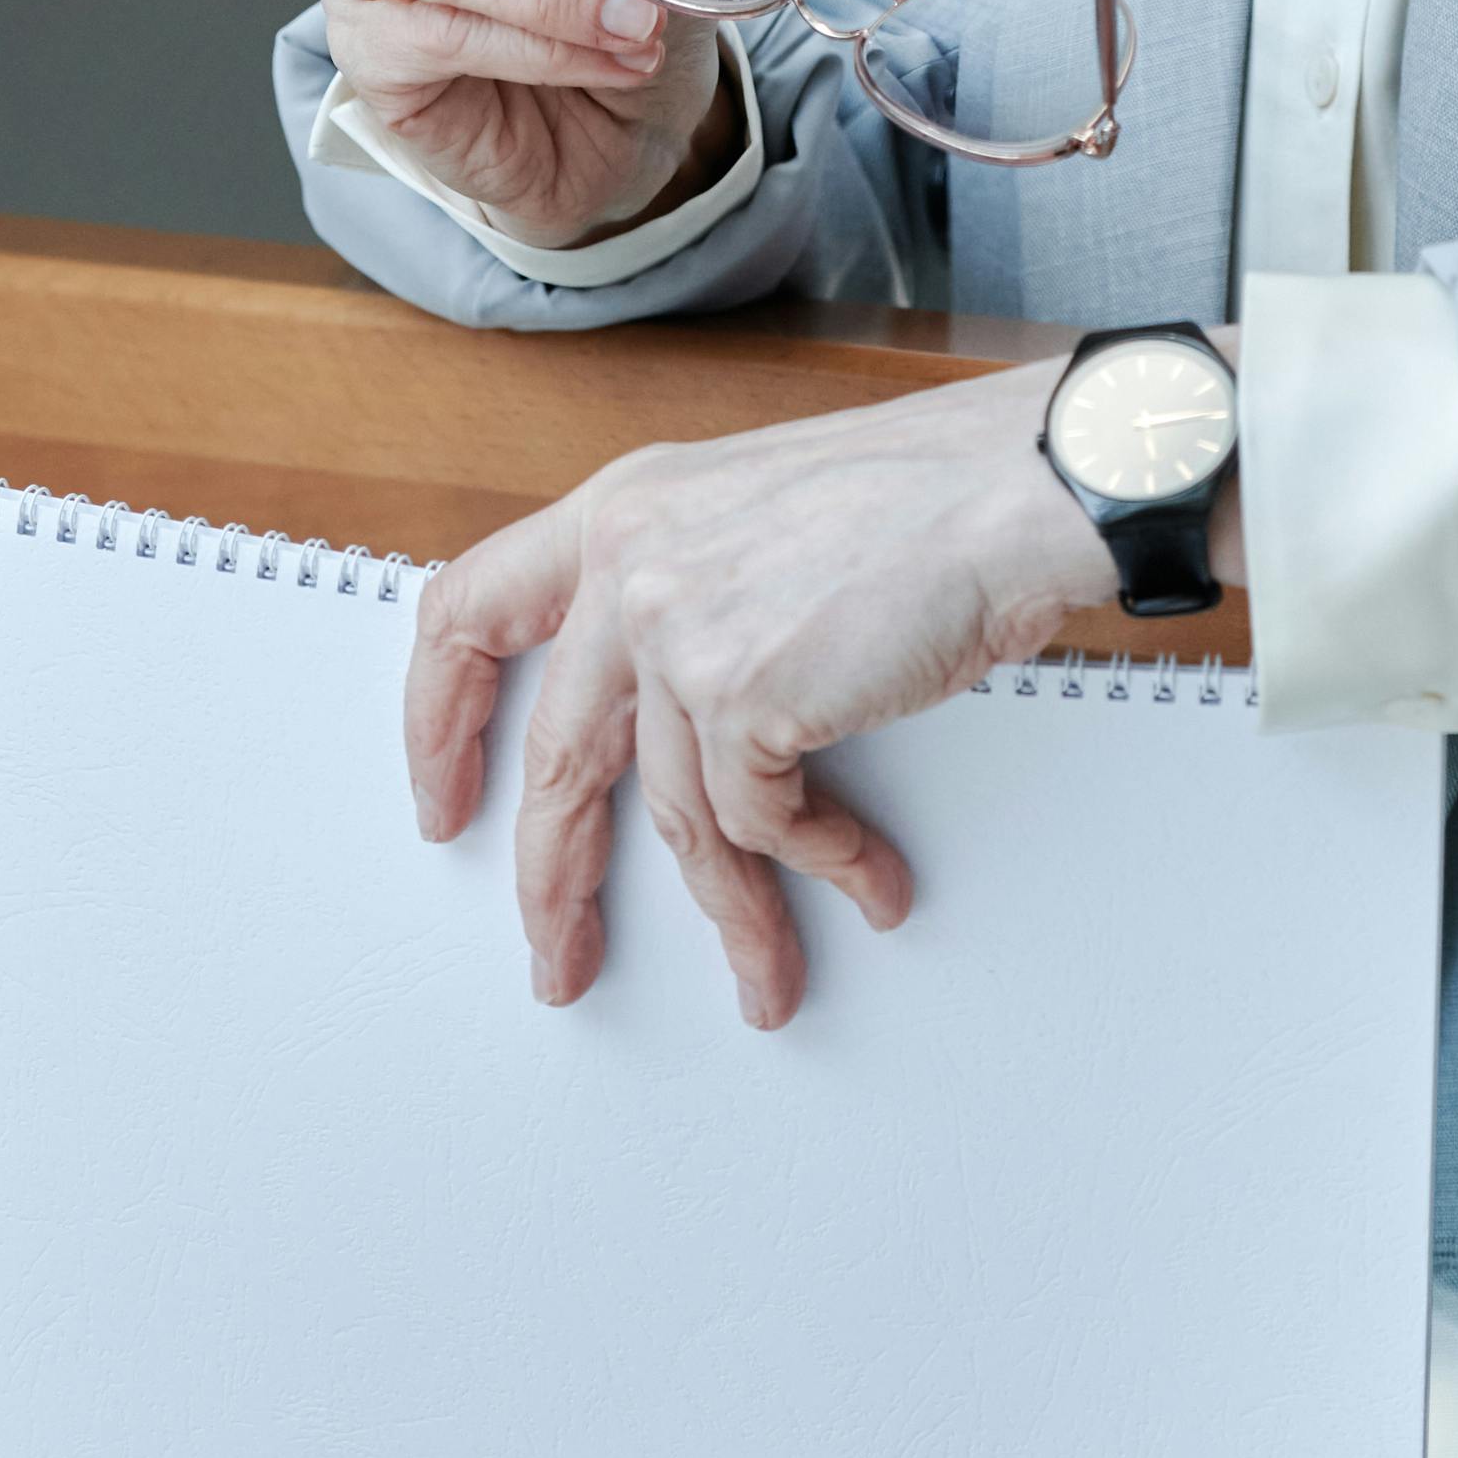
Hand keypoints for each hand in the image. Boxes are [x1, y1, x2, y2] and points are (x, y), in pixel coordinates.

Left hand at [402, 367, 1239, 1025]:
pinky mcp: (742, 691)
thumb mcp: (761, 510)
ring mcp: (678, 626)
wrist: (1020, 484)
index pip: (466, 609)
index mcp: (624, 506)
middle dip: (556, 880)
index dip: (437, 719)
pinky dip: (821, 866)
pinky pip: (764, 821)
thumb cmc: (928, 491)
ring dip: (730, 912)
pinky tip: (866, 882)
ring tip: (764, 972)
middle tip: (560, 955)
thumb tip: (666, 716)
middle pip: (555, 753)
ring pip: (671, 815)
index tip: (442, 804)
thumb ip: (690, 584)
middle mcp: (630, 561)